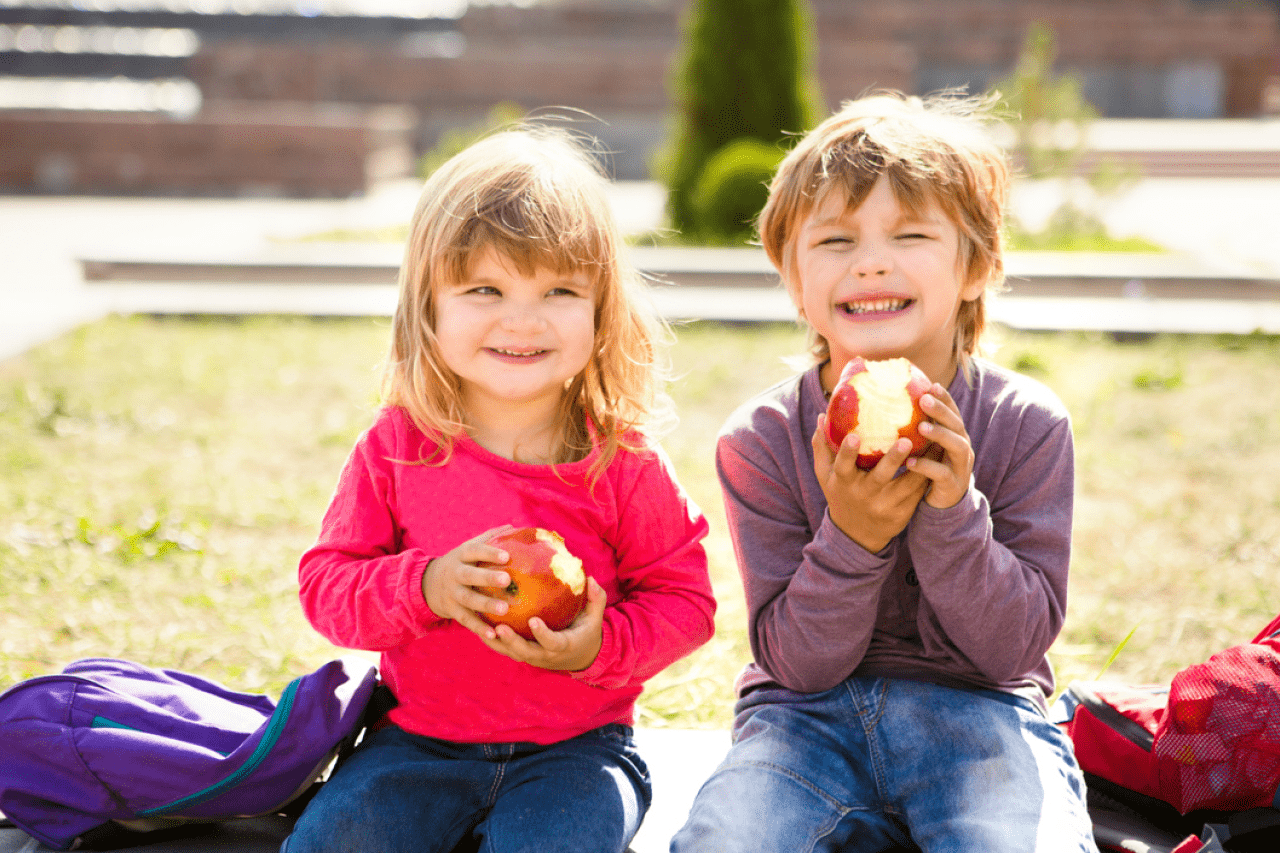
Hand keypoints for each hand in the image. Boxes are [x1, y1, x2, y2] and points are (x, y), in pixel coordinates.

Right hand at [421, 525, 517, 639]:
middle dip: (487, 578)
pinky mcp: (452, 611)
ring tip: (505, 609)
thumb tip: (514, 527)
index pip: (474, 550)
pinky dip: (479, 628)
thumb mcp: (469, 548)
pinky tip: (494, 634)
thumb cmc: (461, 563)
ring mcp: (452, 593)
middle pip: (470, 575)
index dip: (489, 552)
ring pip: (468, 599)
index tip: (507, 556)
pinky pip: (466, 620)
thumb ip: (490, 538)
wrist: (428, 583)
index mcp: (461, 555)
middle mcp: (455, 573)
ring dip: (485, 604)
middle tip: (507, 580)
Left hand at [481, 576, 606, 670]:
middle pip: (526, 652)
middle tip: (499, 627)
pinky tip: (480, 626)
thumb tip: (591, 579)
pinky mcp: (524, 656)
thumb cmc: (586, 632)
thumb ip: (596, 599)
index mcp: (564, 646)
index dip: (543, 635)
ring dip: (497, 643)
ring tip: (483, 628)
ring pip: (512, 654)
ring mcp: (533, 657)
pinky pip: (506, 650)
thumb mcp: (595, 617)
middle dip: (512, 642)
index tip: (534, 621)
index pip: (553, 643)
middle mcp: (546, 656)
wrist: (580, 657)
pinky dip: (493, 641)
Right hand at [812, 415, 928, 552]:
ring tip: (934, 441)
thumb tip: (821, 416)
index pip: (843, 467)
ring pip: (907, 485)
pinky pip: (918, 492)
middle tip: (905, 440)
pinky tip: (939, 456)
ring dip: (922, 465)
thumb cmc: (840, 494)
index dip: (847, 452)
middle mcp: (864, 495)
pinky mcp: (902, 513)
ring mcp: (885, 505)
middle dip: (893, 459)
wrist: (857, 535)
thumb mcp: (825, 475)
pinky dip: (929, 474)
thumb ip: (822, 447)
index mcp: (843, 483)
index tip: (853, 436)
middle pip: (880, 476)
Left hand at [905, 384, 973, 508]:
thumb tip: (890, 404)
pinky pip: (942, 474)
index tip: (931, 385)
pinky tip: (910, 462)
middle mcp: (962, 449)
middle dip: (942, 412)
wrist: (940, 505)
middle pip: (958, 425)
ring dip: (940, 434)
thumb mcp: (924, 448)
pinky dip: (926, 466)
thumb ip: (916, 429)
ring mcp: (961, 467)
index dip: (945, 399)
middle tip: (923, 401)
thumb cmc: (928, 470)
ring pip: (957, 447)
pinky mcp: (953, 486)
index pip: (954, 413)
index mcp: (956, 437)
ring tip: (920, 427)